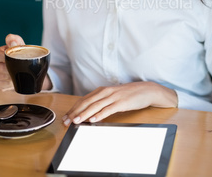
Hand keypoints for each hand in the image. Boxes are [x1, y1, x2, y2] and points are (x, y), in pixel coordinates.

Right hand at [0, 34, 24, 90]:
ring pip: (1, 77)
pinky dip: (10, 83)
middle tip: (19, 66)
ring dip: (11, 75)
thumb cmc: (17, 53)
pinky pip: (3, 85)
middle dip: (10, 68)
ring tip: (18, 71)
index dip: (6, 58)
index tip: (15, 58)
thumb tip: (11, 41)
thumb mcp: (18, 44)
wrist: (21, 64)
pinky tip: (14, 78)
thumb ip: (15, 40)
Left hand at [62, 81, 177, 125]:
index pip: (84, 99)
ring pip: (96, 106)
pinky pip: (109, 109)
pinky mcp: (122, 102)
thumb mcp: (112, 96)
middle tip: (66, 121)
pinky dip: (100, 114)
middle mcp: (106, 92)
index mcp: (102, 90)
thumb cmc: (129, 95)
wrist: (146, 90)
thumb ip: (101, 102)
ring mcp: (114, 97)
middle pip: (87, 102)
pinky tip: (94, 119)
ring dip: (85, 114)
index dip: (73, 108)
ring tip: (76, 121)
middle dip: (75, 112)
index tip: (65, 117)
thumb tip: (88, 112)